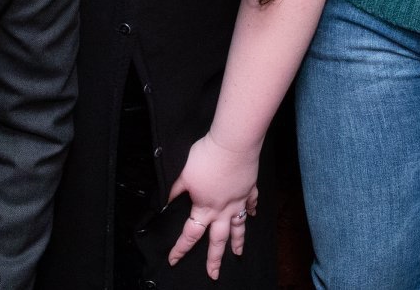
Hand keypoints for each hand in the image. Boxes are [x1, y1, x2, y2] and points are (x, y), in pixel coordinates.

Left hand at [166, 130, 261, 279]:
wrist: (233, 144)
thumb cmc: (207, 156)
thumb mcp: (185, 174)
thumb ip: (177, 189)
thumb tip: (167, 201)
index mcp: (204, 208)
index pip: (190, 234)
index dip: (180, 248)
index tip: (173, 259)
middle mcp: (223, 209)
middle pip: (218, 240)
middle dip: (215, 259)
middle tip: (213, 274)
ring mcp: (239, 200)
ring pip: (238, 227)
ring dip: (238, 242)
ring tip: (238, 254)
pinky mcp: (249, 189)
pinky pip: (251, 203)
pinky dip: (252, 210)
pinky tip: (252, 214)